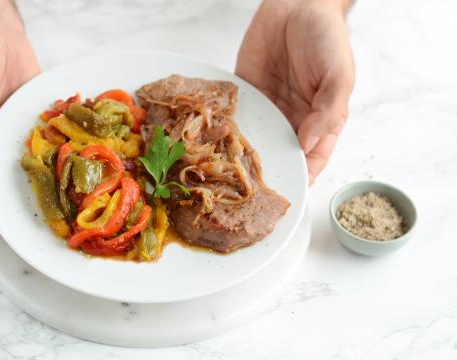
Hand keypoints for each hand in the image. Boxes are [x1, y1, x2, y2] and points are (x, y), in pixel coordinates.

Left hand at [236, 0, 354, 183]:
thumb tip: (307, 144)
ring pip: (256, 141)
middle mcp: (293, 119)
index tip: (287, 192)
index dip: (301, 177)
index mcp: (321, 121)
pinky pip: (237, 116)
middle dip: (267, 172)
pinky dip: (226, 130)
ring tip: (228, 174)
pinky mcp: (247, 94)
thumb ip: (327, 111)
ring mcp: (269, 108)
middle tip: (249, 191)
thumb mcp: (338, 75)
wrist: (296, 3)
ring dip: (243, 156)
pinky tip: (214, 144)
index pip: (312, 159)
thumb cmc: (326, 37)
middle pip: (280, 155)